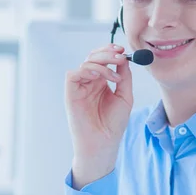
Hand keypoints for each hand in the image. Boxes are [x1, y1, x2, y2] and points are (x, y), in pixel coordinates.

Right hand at [65, 43, 133, 160]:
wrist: (103, 143)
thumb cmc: (113, 124)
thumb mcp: (125, 97)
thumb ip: (124, 77)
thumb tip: (124, 59)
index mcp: (102, 82)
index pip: (103, 59)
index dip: (111, 52)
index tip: (123, 51)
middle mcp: (89, 82)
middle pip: (93, 57)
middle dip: (107, 54)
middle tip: (120, 56)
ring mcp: (80, 87)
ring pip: (85, 63)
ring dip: (102, 64)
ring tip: (114, 76)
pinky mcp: (70, 94)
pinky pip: (74, 74)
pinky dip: (86, 71)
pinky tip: (98, 78)